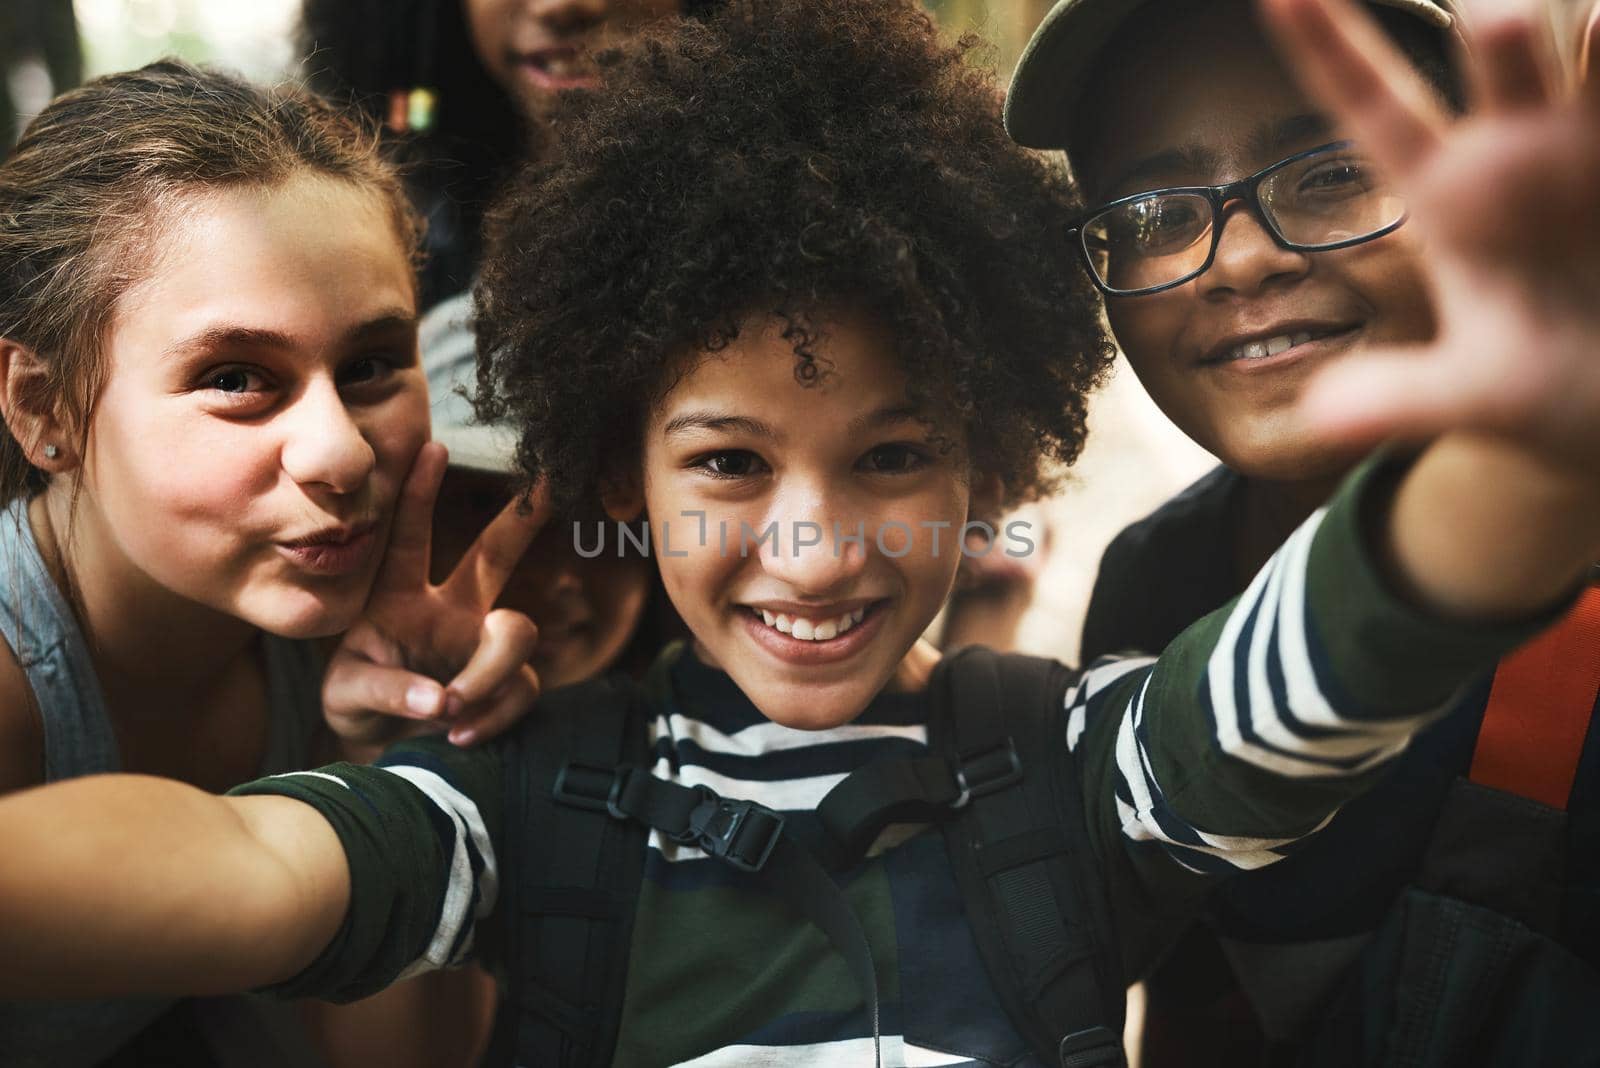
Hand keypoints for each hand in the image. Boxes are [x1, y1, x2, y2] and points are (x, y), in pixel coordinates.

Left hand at [323, 443, 548, 751]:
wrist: (384, 755)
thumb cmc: (358, 709)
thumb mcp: (348, 697)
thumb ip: (389, 692)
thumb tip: (442, 700)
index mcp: (398, 598)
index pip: (410, 538)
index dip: (420, 495)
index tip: (434, 447)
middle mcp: (449, 611)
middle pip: (493, 556)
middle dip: (520, 520)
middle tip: (548, 484)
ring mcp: (481, 646)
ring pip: (516, 633)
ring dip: (486, 675)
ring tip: (449, 712)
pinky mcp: (509, 685)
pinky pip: (521, 688)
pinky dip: (491, 716)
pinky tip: (459, 736)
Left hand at [1262, 0, 1599, 474]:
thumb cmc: (1534, 388)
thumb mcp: (1469, 395)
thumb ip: (1399, 398)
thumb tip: (1321, 419)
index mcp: (1449, 195)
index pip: (1377, 107)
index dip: (1328, 47)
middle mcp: (1522, 152)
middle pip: (1502, 64)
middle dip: (1499, 35)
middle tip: (1489, 13)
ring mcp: (1594, 152)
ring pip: (1593, 66)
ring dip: (1599, 42)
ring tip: (1599, 13)